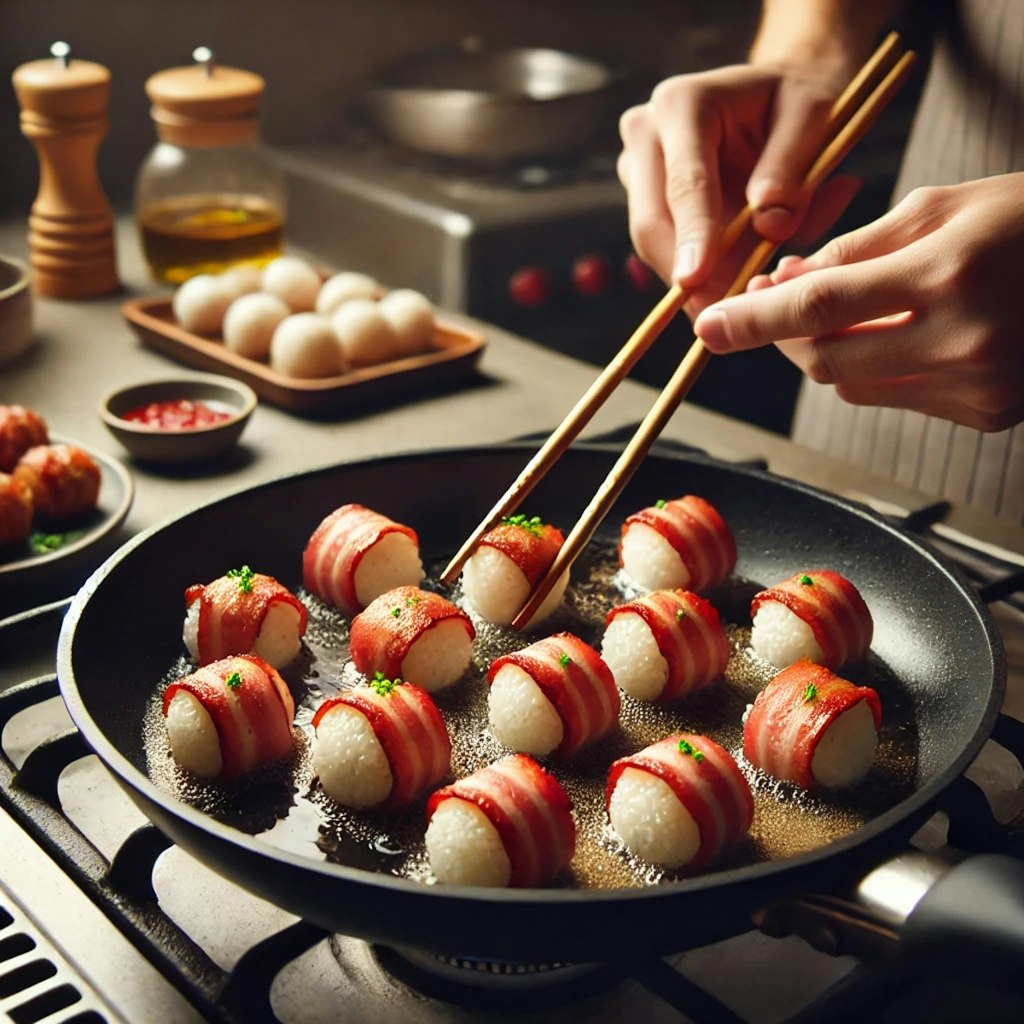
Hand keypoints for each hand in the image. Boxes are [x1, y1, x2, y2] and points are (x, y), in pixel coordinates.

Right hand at [617, 62, 860, 312]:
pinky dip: (700, 272)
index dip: (692, 237)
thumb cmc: (795, 103)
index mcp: (684, 104)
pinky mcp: (642, 200)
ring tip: (745, 289)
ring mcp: (637, 169)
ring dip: (697, 276)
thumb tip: (771, 226)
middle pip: (652, 222)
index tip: (695, 281)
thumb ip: (794, 169)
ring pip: (653, 243)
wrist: (774, 100)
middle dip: (686, 272)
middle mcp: (646, 133)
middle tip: (727, 313)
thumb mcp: (814, 117)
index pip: (686, 184)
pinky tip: (733, 277)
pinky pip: (664, 249)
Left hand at [693, 174, 1023, 430]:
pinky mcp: (987, 414)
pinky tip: (902, 337)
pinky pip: (894, 400)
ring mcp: (979, 387)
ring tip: (852, 311)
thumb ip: (853, 249)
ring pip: (851, 387)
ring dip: (831, 352)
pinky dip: (877, 371)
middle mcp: (964, 340)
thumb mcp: (941, 206)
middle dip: (789, 335)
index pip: (820, 307)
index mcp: (948, 272)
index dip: (754, 320)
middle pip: (825, 360)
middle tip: (778, 301)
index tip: (709, 328)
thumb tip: (780, 284)